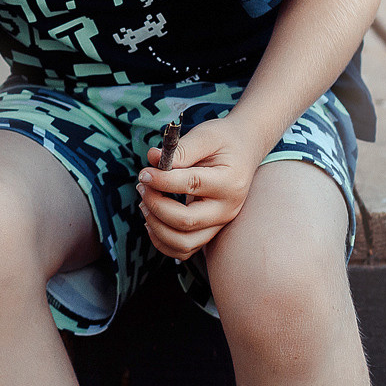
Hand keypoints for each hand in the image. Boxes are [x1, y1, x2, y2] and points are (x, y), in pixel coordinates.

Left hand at [137, 114, 269, 259]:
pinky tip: (151, 220)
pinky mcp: (210, 231)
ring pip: (183, 243)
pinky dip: (162, 241)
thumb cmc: (223, 141)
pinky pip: (183, 249)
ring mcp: (219, 224)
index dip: (162, 181)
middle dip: (156, 205)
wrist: (244, 150)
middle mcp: (227, 209)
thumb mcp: (205, 136)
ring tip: (144, 203)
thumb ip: (180, 149)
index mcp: (229, 182)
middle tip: (142, 185)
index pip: (191, 185)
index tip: (144, 173)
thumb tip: (152, 158)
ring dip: (156, 227)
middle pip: (186, 221)